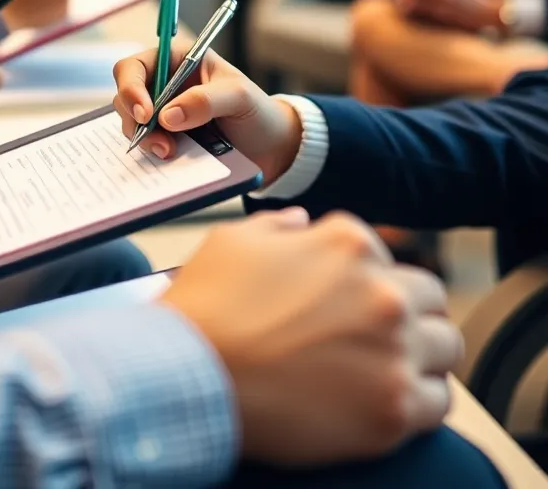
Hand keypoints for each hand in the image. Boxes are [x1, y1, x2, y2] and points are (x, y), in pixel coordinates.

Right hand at [113, 44, 301, 182]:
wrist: (271, 149)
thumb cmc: (258, 112)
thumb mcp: (240, 98)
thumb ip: (206, 101)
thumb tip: (167, 116)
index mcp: (177, 61)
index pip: (134, 67)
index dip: (131, 88)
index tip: (145, 114)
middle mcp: (163, 85)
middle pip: (125, 97)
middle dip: (136, 121)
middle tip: (161, 143)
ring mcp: (162, 114)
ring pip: (132, 124)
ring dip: (145, 140)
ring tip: (171, 153)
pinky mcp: (166, 139)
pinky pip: (146, 145)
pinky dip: (152, 153)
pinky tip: (171, 159)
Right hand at [160, 210, 461, 466]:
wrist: (189, 374)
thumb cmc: (205, 306)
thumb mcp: (233, 240)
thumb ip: (279, 228)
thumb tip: (304, 224)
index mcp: (348, 242)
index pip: (385, 256)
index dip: (362, 280)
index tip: (342, 303)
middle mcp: (382, 291)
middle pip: (429, 297)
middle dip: (405, 312)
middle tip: (369, 336)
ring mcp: (393, 350)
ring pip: (445, 346)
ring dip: (419, 355)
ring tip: (381, 369)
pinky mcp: (394, 409)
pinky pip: (438, 402)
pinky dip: (416, 402)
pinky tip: (382, 402)